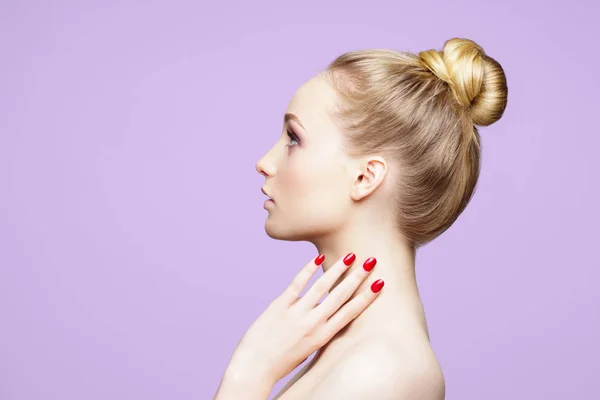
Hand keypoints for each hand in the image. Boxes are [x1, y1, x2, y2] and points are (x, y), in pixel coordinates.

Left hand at [223, 253, 383, 388]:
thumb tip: (323, 309)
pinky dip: (308, 270)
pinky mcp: (279, 306)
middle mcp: (313, 323)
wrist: (255, 367)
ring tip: (350, 256)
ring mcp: (297, 313)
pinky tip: (317, 258)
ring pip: (322, 286)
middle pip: (340, 295)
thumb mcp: (307, 347)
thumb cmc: (281, 360)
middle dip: (357, 277)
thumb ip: (318, 329)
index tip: (380, 283)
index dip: (366, 296)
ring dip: (337, 269)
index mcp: (323, 336)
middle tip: (371, 261)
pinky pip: (297, 284)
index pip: (350, 312)